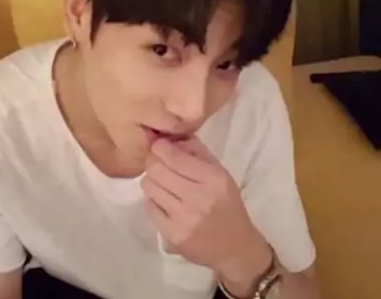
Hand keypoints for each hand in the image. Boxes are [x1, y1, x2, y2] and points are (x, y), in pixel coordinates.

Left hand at [142, 137, 272, 296]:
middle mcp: (198, 198)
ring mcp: (184, 218)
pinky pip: (149, 206)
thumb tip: (170, 137)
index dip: (160, 147)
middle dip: (153, 162)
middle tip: (158, 163)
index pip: (174, 156)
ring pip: (149, 186)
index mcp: (213, 179)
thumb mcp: (220, 172)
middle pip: (156, 169)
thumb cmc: (227, 204)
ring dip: (152, 180)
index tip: (159, 146)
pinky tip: (164, 201)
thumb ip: (196, 151)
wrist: (235, 247)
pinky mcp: (172, 235)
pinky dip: (153, 199)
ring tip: (162, 183)